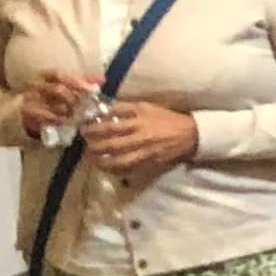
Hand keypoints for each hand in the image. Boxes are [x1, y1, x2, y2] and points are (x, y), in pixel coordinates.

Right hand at [19, 72, 97, 136]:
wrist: (25, 111)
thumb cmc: (50, 97)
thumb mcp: (66, 87)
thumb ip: (83, 82)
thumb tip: (102, 79)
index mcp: (45, 75)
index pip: (59, 74)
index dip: (76, 82)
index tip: (92, 90)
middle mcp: (35, 84)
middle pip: (57, 89)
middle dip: (75, 100)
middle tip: (88, 108)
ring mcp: (29, 98)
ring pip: (51, 105)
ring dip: (68, 112)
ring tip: (79, 117)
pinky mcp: (26, 112)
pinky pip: (42, 116)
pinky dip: (56, 119)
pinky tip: (65, 122)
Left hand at [80, 101, 195, 175]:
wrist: (191, 134)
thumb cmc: (167, 118)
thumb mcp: (147, 107)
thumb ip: (126, 108)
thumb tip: (104, 111)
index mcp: (139, 117)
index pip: (110, 121)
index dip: (94, 125)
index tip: (84, 127)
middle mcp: (140, 133)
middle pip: (110, 141)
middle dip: (93, 143)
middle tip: (85, 143)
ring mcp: (144, 149)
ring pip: (117, 158)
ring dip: (101, 159)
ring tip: (92, 157)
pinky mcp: (149, 161)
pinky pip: (128, 168)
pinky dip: (115, 169)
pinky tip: (107, 167)